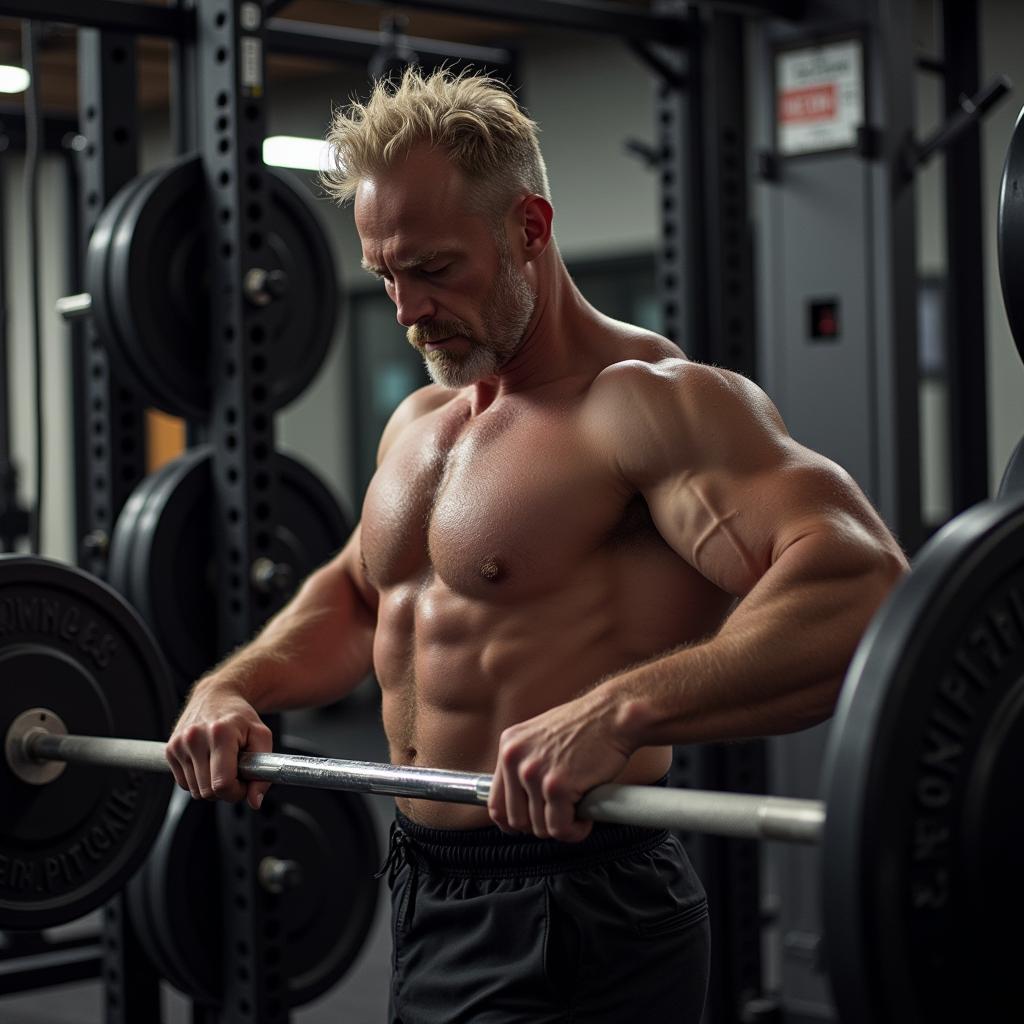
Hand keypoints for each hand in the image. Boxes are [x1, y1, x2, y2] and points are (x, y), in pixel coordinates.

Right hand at [165, 679, 272, 809]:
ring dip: (211, 785)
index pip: (222, 784)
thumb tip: (255, 801)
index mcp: (220, 734)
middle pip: (207, 792)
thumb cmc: (239, 716)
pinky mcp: (169, 750)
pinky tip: (208, 762)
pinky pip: (183, 784)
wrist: (216, 696)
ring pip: (195, 791)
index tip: (245, 783)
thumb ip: (264, 770)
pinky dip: (198, 779)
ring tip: (222, 764)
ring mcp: (179, 744)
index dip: (237, 792)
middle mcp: (195, 738)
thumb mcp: (262, 736)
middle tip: (236, 772)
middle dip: (225, 790)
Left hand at [488, 689, 633, 842]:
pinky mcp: (556, 786)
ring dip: (562, 826)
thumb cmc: (587, 728)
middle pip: (516, 820)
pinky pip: (560, 828)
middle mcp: (514, 758)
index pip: (495, 802)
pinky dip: (575, 830)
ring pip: (539, 828)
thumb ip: (526, 765)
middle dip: (541, 825)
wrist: (614, 714)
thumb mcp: (542, 738)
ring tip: (578, 810)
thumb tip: (520, 802)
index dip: (513, 821)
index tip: (531, 824)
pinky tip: (586, 815)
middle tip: (563, 814)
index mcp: (508, 746)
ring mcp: (533, 772)